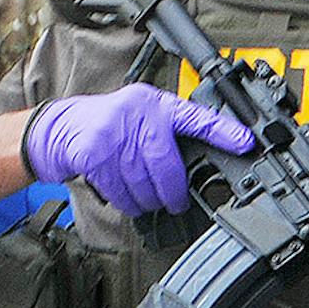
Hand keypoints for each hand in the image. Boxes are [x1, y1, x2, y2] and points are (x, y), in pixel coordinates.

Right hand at [24, 83, 253, 216]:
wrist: (62, 127)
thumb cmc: (109, 125)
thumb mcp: (141, 116)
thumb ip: (167, 132)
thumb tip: (199, 165)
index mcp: (157, 105)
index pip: (196, 117)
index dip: (223, 132)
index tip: (246, 143)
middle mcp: (139, 114)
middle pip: (168, 167)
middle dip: (173, 193)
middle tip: (176, 203)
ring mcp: (115, 132)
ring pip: (145, 183)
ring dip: (148, 200)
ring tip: (146, 199)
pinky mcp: (95, 152)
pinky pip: (121, 190)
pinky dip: (127, 201)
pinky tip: (126, 196)